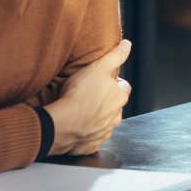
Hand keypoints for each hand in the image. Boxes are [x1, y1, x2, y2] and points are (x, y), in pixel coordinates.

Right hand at [44, 39, 131, 155]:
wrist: (63, 124)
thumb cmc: (80, 94)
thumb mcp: (98, 67)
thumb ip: (115, 56)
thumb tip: (127, 45)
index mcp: (119, 97)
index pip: (124, 87)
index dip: (114, 82)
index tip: (103, 80)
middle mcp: (115, 116)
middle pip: (115, 106)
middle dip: (106, 101)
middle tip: (90, 95)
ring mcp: (104, 132)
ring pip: (105, 123)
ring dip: (98, 118)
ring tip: (82, 111)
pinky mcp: (91, 145)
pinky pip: (92, 139)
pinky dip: (87, 133)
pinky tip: (77, 127)